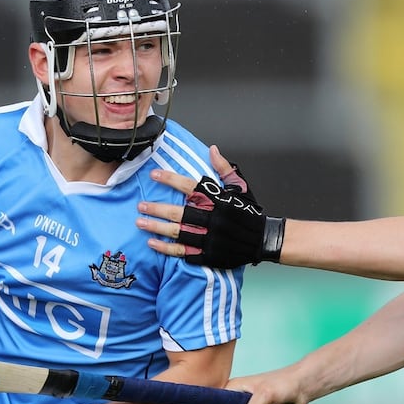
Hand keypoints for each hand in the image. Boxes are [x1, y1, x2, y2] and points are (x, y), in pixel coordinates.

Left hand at [137, 146, 284, 267]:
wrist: (263, 239)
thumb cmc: (249, 212)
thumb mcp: (240, 188)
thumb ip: (224, 169)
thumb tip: (212, 149)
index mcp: (219, 200)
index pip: (190, 186)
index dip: (171, 179)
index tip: (154, 175)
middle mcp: (213, 218)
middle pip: (179, 212)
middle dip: (157, 208)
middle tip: (141, 205)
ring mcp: (210, 238)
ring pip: (178, 232)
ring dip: (157, 228)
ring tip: (140, 223)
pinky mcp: (208, 254)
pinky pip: (183, 252)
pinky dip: (167, 248)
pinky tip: (152, 243)